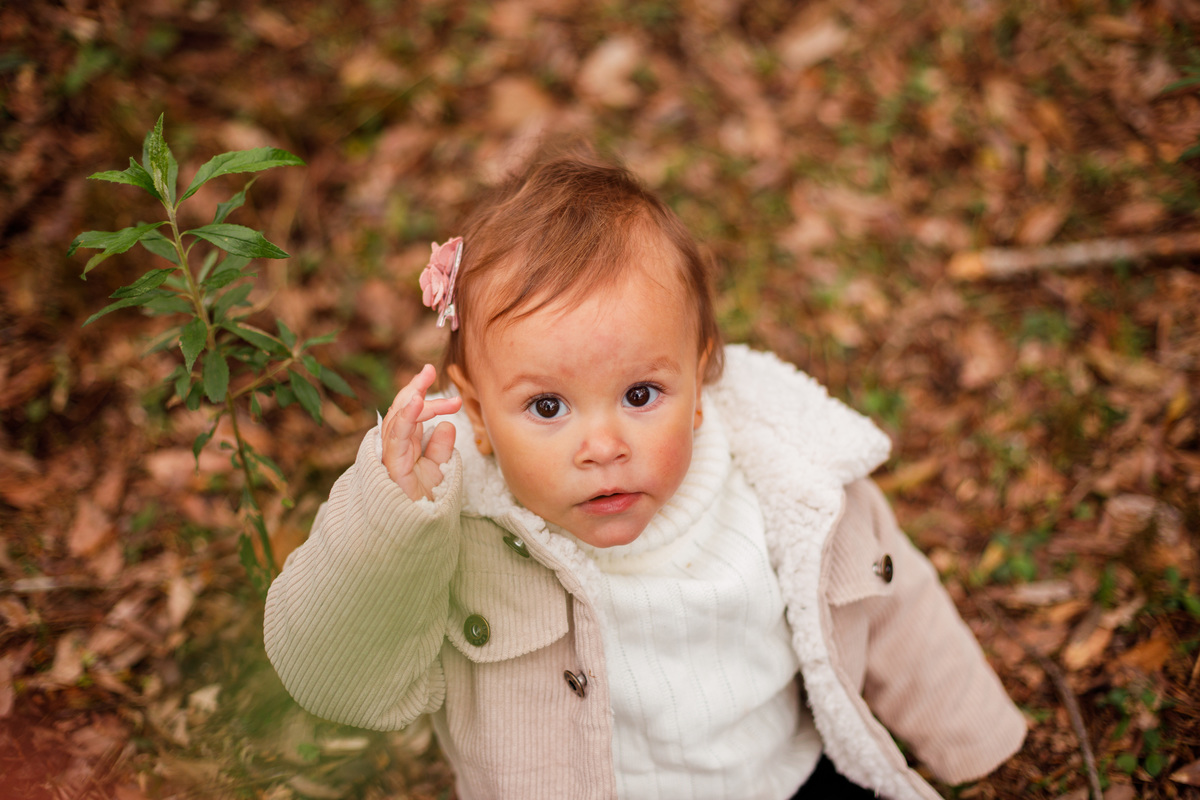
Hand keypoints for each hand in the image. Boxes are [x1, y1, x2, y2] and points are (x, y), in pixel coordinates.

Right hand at [381, 364, 462, 500]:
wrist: (414, 531)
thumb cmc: (421, 503)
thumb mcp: (437, 471)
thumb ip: (440, 449)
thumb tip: (446, 425)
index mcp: (405, 445)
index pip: (410, 412)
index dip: (420, 392)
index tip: (432, 374)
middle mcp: (395, 447)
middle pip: (401, 410)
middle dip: (414, 388)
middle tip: (429, 371)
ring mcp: (391, 456)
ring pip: (398, 419)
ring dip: (411, 398)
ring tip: (423, 381)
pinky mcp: (392, 466)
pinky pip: (396, 437)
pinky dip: (406, 417)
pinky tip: (415, 401)